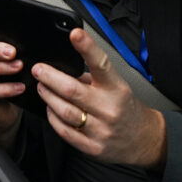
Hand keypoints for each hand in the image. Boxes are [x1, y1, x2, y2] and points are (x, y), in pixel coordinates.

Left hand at [32, 28, 166, 168]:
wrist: (143, 140)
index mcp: (115, 88)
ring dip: (47, 96)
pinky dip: (52, 117)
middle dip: (49, 77)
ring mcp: (101, 129)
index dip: (87, 47)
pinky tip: (50, 108)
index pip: (101, 64)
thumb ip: (91, 77)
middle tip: (38, 69)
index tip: (75, 33)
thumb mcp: (114, 86)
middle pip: (72, 90)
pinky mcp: (92, 147)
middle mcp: (109, 108)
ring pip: (64, 110)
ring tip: (42, 87)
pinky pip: (64, 131)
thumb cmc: (124, 107)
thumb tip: (61, 67)